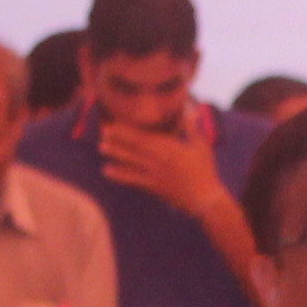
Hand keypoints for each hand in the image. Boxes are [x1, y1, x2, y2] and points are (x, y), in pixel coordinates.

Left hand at [102, 114, 239, 233]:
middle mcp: (160, 159)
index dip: (129, 130)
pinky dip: (119, 175)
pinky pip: (133, 179)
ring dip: (116, 153)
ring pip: (132, 161)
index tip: (117, 123)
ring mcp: (155, 173)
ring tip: (102, 147)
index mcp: (171, 147)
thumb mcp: (201, 146)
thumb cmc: (205, 170)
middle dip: (119, 138)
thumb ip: (192, 127)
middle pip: (136, 146)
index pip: (146, 136)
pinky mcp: (153, 186)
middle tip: (103, 131)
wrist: (204, 198)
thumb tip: (191, 109)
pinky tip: (107, 171)